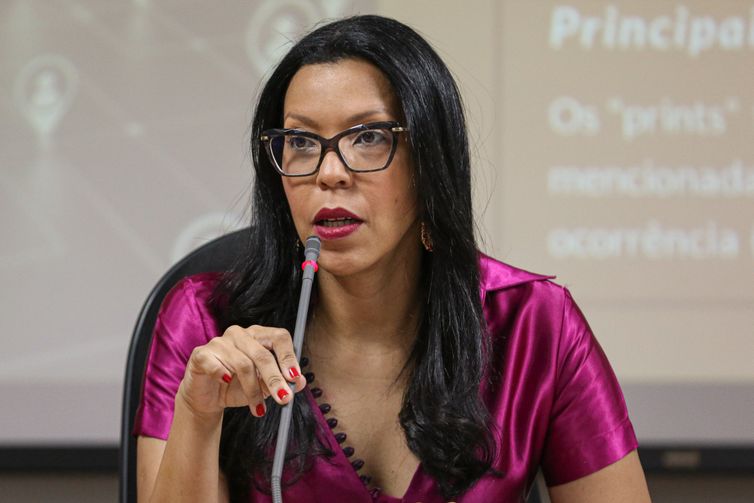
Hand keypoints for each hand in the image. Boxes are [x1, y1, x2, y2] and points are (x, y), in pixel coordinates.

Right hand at [177, 325, 304, 418]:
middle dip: (275, 379)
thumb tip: (301, 382)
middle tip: (284, 399)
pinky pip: (215, 363)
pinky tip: (227, 382)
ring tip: (258, 407)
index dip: (289, 357)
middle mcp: (240, 334)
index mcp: (258, 336)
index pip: (279, 337)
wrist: (209, 399)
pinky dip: (223, 374)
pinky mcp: (201, 354)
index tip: (295, 378)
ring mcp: (219, 342)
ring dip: (253, 390)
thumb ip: (283, 381)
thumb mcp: (265, 386)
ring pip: (243, 364)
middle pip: (262, 354)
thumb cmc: (238, 387)